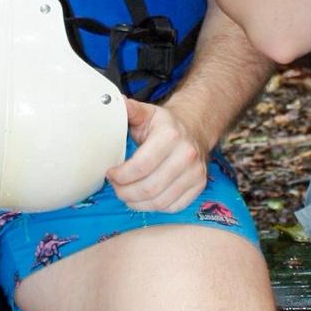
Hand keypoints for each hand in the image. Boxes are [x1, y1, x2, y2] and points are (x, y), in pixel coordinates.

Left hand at [106, 97, 209, 212]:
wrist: (194, 129)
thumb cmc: (164, 125)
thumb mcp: (146, 113)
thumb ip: (129, 110)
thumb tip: (113, 103)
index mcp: (170, 136)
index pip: (140, 167)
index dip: (120, 176)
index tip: (110, 173)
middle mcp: (186, 155)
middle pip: (149, 188)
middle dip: (125, 192)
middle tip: (116, 187)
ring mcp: (195, 172)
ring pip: (160, 202)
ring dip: (137, 203)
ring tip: (127, 194)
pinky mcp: (199, 186)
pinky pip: (173, 207)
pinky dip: (154, 207)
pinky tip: (144, 198)